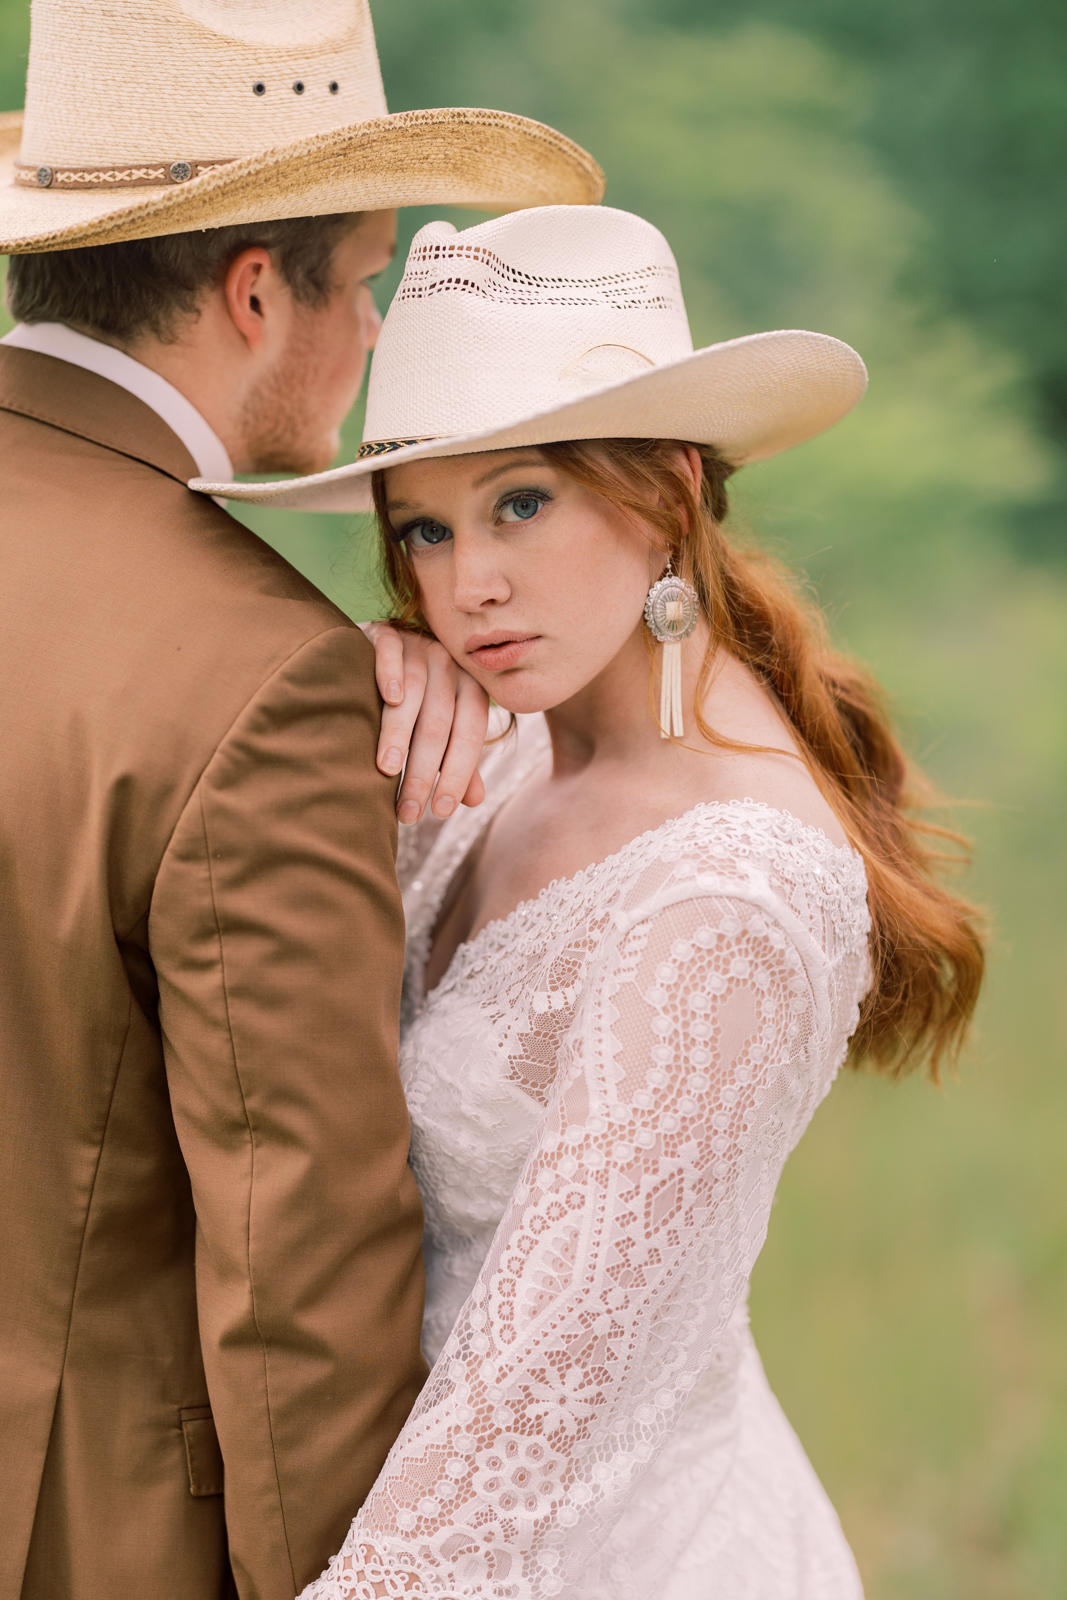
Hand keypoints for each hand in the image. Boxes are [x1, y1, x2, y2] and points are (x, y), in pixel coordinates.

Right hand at [361, 622, 488, 822]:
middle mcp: (448, 665)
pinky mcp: (385, 632)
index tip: (440, 811)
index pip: (469, 735)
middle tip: (407, 809)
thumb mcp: (438, 728)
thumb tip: (475, 800)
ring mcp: (417, 645)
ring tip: (387, 771)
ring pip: (415, 693)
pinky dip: (390, 675)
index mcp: (468, 688)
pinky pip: (390, 652)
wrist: (376, 646)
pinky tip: (389, 700)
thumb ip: (455, 758)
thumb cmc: (413, 701)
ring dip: (400, 734)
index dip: (457, 774)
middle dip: (422, 771)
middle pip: (439, 722)